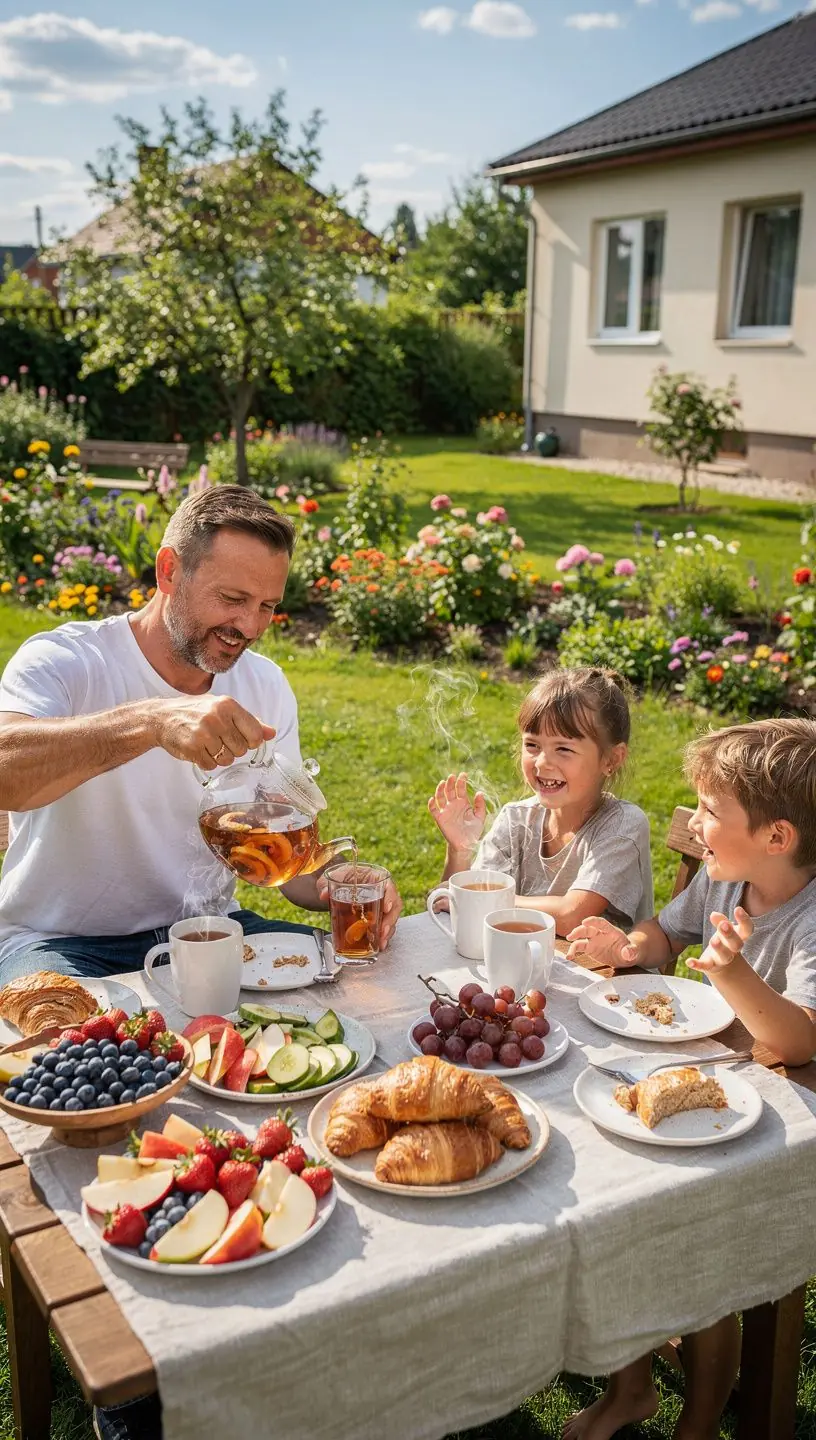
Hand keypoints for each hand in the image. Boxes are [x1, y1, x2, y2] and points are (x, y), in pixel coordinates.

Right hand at [150, 695, 275, 769]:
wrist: (162, 717)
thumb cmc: (196, 712)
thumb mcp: (223, 709)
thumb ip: (249, 721)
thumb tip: (272, 733)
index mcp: (228, 705)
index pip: (255, 734)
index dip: (251, 741)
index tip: (241, 738)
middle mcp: (217, 717)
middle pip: (242, 750)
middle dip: (232, 749)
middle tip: (217, 739)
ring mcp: (204, 733)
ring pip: (227, 760)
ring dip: (218, 757)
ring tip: (207, 744)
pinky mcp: (192, 748)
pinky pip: (210, 766)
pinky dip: (205, 762)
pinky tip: (197, 749)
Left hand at [316, 875, 402, 948]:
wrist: (339, 884)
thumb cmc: (341, 877)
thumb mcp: (333, 877)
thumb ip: (326, 884)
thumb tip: (324, 894)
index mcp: (376, 878)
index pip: (389, 886)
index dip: (391, 897)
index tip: (386, 908)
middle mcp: (383, 892)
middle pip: (394, 906)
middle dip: (390, 920)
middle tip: (383, 931)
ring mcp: (381, 906)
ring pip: (391, 919)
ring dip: (387, 932)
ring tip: (381, 943)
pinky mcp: (377, 918)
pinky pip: (383, 928)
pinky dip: (381, 937)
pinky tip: (378, 945)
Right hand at [428, 773, 485, 852]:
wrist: (466, 845)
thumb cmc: (473, 831)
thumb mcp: (480, 817)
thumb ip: (480, 805)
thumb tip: (479, 792)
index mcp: (463, 803)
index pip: (461, 789)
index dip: (461, 781)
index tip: (463, 774)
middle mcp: (453, 805)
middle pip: (450, 790)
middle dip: (450, 783)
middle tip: (452, 776)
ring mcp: (446, 811)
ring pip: (440, 797)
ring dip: (440, 790)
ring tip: (443, 782)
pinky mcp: (440, 819)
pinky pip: (433, 810)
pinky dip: (431, 804)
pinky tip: (432, 798)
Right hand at [566, 915, 638, 968]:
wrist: (625, 956)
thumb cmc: (630, 951)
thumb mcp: (633, 952)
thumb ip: (631, 951)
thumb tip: (628, 952)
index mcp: (611, 931)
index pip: (601, 923)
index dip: (593, 921)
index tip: (584, 922)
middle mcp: (600, 933)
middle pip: (588, 929)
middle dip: (579, 931)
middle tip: (571, 936)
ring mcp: (594, 940)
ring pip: (581, 937)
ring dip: (574, 941)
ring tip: (569, 953)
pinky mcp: (590, 948)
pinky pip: (579, 947)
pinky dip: (573, 951)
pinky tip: (569, 957)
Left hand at [688, 907, 752, 972]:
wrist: (723, 963)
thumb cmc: (724, 938)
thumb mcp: (724, 928)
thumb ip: (720, 920)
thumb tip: (713, 914)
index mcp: (740, 937)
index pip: (747, 929)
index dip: (744, 920)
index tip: (737, 909)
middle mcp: (733, 950)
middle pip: (736, 944)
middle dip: (730, 934)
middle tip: (724, 925)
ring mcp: (722, 959)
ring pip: (724, 956)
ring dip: (719, 949)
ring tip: (713, 941)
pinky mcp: (710, 966)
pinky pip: (705, 966)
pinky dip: (697, 964)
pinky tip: (688, 962)